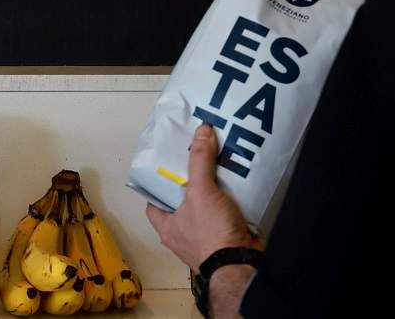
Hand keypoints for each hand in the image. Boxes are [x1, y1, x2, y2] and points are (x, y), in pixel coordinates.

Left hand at [146, 124, 260, 269]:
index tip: (168, 164)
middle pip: (182, 202)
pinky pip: (224, 215)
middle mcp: (182, 234)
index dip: (158, 184)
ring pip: (205, 208)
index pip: (154, 202)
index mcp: (167, 227)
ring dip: (213, 191)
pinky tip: (237, 184)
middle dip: (191, 182)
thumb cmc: (211, 234)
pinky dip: (230, 201)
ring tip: (220, 165)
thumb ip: (199, 160)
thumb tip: (201, 129)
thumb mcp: (201, 192)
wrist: (240, 264)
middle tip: (199, 158)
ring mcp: (204, 238)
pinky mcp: (224, 239)